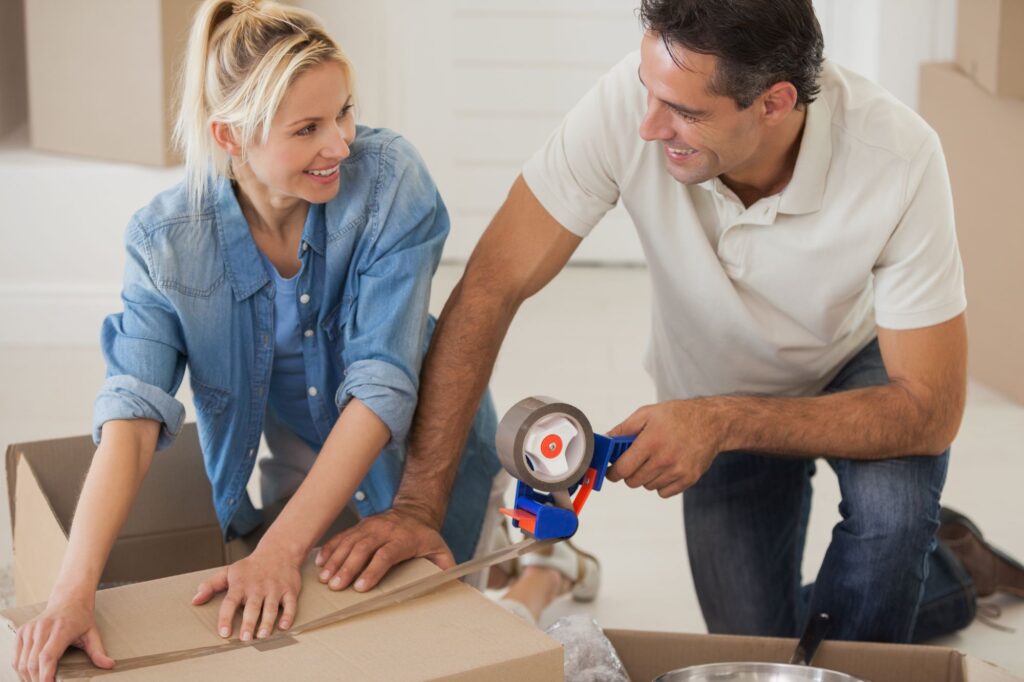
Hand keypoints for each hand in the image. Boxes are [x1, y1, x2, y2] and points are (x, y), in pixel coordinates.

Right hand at [13, 596, 112, 681]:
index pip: (48, 656)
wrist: (69, 599)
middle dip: (37, 680)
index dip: (46, 674)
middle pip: (33, 663)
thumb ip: (98, 651)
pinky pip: (16, 657)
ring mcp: (30, 629)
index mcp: (61, 628)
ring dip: (28, 677)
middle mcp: (43, 627)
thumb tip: (109, 665)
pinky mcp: (22, 631)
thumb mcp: (92, 633)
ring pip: (22, 662)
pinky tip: (30, 675)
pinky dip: (21, 670)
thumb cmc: (80, 617)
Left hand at [191, 543, 301, 640]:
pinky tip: (283, 626)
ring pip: (271, 608)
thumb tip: (195, 600)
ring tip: (262, 636)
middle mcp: (257, 587)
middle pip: (252, 607)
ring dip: (267, 622)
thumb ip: (211, 586)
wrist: (279, 551)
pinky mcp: (289, 590)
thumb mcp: (229, 572)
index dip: (226, 618)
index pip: (230, 602)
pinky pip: (290, 604)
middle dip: (249, 623)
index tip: (224, 632)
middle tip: (245, 639)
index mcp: (241, 585)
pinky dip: (288, 616)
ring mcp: (274, 589)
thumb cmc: (251, 567)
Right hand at [314, 507, 453, 592]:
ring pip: (349, 542)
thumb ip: (444, 567)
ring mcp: (369, 526)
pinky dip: (330, 549)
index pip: (386, 554)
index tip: (361, 587)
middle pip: (363, 548)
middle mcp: (384, 530)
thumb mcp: (440, 550)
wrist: (415, 511)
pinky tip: (320, 563)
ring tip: (325, 579)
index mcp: (403, 539)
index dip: (373, 571)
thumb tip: (449, 585)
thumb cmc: (425, 537)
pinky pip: (341, 537)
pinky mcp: (359, 526)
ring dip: (335, 560)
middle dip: (348, 568)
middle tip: (336, 586)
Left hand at [606, 399, 725, 497]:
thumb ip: (624, 428)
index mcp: (651, 441)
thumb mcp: (647, 413)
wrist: (712, 423)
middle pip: (633, 481)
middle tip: (634, 462)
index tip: (612, 471)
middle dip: (629, 473)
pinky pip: (664, 492)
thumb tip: (606, 440)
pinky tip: (666, 468)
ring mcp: (678, 471)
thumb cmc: (678, 416)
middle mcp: (665, 458)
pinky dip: (661, 484)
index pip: (623, 468)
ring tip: (655, 460)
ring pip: (648, 486)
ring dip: (646, 477)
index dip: (613, 472)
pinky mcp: (689, 479)